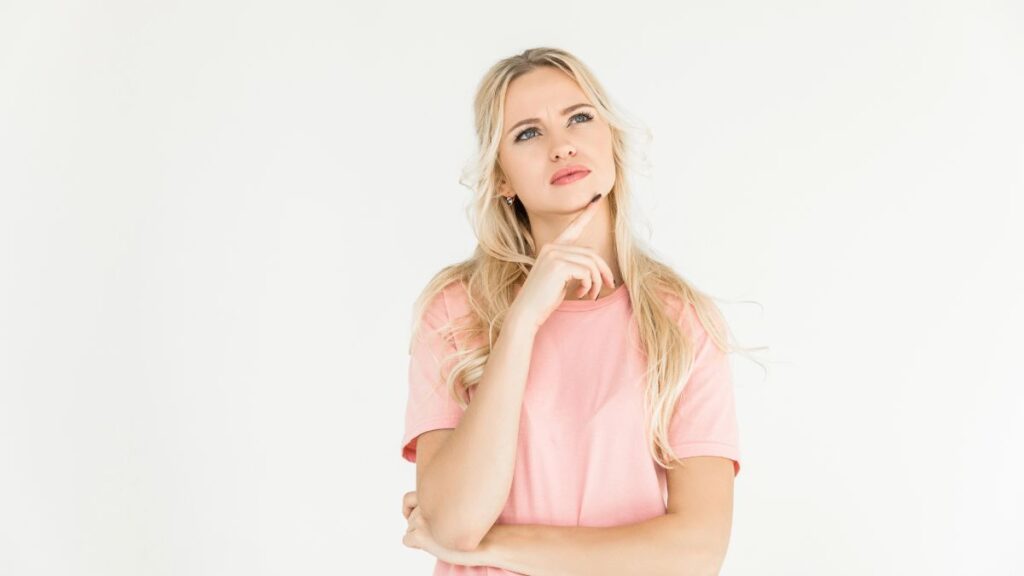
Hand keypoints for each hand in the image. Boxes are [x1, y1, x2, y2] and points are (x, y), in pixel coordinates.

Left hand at [402, 490, 488, 566]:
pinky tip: (431, 545)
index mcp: (434, 492)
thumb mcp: (457, 504)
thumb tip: (414, 511)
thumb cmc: (474, 523)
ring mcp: (422, 518)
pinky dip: (416, 545)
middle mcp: (425, 503)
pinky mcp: (421, 534)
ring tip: (441, 538)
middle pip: (410, 517)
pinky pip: (406, 540)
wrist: (486, 539)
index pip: (407, 499)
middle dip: (422, 526)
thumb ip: (439, 501)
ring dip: (421, 536)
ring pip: (409, 529)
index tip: (426, 517)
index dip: (415, 509)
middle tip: (441, 532)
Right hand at [509, 192, 615, 329]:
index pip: (573, 228)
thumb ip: (574, 266)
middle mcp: (551, 247)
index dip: (586, 214)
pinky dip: (590, 285)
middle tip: (608, 285)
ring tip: (591, 295)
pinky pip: (587, 272)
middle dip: (603, 270)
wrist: (526, 313)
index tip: (597, 198)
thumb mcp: (560, 279)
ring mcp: (554, 255)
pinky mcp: (558, 265)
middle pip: (591, 253)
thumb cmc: (543, 300)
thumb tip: (596, 264)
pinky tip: (581, 294)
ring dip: (597, 281)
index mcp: (551, 248)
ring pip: (591, 263)